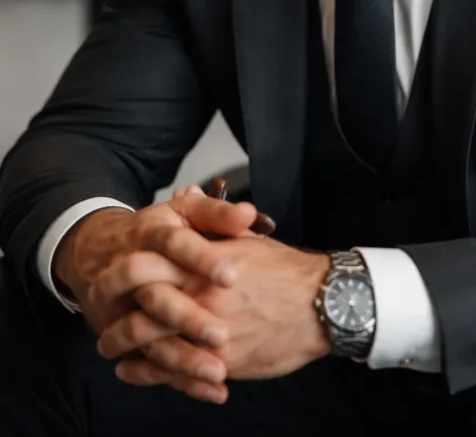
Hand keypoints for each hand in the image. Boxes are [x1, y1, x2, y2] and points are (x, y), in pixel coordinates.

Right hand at [53, 186, 261, 400]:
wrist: (98, 250)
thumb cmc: (157, 231)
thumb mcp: (184, 215)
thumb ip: (217, 214)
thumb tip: (249, 214)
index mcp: (149, 234)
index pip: (174, 244)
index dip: (201, 259)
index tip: (232, 276)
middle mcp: (127, 269)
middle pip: (154, 295)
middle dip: (187, 316)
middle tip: (222, 334)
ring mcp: (118, 306)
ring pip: (145, 336)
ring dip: (181, 356)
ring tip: (218, 370)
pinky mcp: (117, 334)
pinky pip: (144, 362)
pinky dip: (175, 378)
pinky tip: (211, 390)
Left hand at [95, 232, 331, 399]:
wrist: (322, 305)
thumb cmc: (285, 271)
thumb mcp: (245, 239)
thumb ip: (212, 221)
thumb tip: (188, 194)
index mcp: (204, 264)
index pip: (147, 265)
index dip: (121, 271)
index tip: (107, 273)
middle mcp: (202, 298)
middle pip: (140, 306)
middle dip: (113, 310)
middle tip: (100, 312)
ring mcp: (209, 333)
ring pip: (151, 344)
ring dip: (123, 346)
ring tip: (109, 346)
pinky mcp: (220, 363)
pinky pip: (172, 373)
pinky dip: (146, 374)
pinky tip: (132, 370)